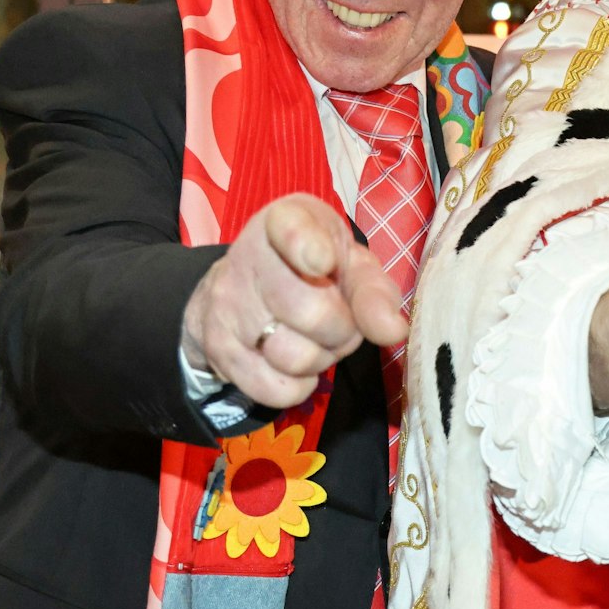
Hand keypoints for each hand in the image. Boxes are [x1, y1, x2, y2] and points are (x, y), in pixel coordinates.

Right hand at [181, 193, 408, 408]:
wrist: (244, 285)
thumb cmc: (315, 269)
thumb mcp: (351, 264)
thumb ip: (376, 291)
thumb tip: (392, 330)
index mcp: (286, 220)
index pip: (293, 230)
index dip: (308, 248)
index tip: (323, 263)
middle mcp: (247, 257)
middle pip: (314, 314)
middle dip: (343, 329)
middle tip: (339, 318)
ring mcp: (227, 305)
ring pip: (296, 357)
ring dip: (322, 358)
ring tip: (315, 337)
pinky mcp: (217, 348)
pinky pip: (276, 388)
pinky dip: (298, 385)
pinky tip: (292, 360)